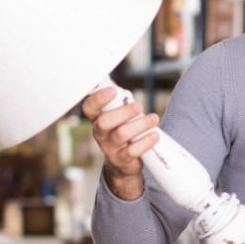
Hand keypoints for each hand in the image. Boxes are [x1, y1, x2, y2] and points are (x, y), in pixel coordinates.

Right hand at [82, 85, 160, 200]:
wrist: (124, 163)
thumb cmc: (122, 132)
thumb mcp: (118, 117)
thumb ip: (117, 101)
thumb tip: (112, 80)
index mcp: (97, 119)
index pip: (89, 108)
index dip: (98, 98)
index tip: (113, 90)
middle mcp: (100, 133)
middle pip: (104, 121)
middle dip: (123, 112)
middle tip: (138, 107)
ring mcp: (109, 148)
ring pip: (121, 134)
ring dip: (140, 124)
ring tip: (153, 118)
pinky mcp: (121, 160)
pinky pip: (132, 151)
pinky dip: (146, 141)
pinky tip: (155, 135)